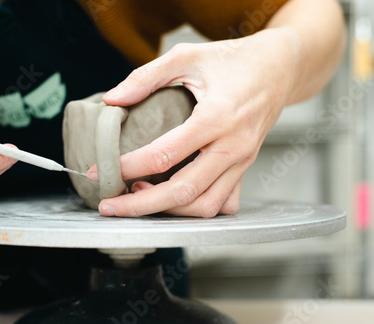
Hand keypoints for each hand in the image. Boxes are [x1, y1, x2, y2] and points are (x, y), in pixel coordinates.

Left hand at [88, 28, 298, 216]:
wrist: (280, 67)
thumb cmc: (234, 60)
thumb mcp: (188, 56)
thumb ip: (146, 76)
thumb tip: (112, 99)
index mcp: (217, 117)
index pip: (164, 155)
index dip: (127, 166)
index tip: (100, 169)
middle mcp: (233, 146)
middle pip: (183, 192)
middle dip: (140, 205)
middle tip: (110, 205)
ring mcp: (242, 161)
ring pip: (205, 206)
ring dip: (168, 210)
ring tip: (139, 195)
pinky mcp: (245, 167)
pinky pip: (223, 202)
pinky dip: (196, 208)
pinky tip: (173, 198)